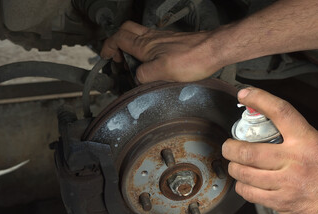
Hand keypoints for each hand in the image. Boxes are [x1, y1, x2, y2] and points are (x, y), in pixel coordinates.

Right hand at [100, 21, 223, 82]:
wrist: (213, 50)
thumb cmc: (192, 59)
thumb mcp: (163, 72)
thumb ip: (144, 75)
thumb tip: (137, 77)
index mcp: (145, 45)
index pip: (118, 39)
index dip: (108, 47)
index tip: (105, 57)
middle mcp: (152, 38)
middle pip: (126, 31)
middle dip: (116, 43)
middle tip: (117, 58)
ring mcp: (162, 39)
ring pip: (138, 35)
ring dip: (130, 46)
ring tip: (133, 63)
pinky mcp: (171, 42)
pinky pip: (151, 41)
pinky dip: (144, 49)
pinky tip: (151, 61)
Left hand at [222, 87, 317, 213]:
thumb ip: (295, 133)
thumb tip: (268, 121)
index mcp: (306, 141)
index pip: (280, 111)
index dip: (259, 99)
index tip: (245, 94)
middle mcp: (294, 160)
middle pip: (248, 150)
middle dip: (230, 147)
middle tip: (228, 146)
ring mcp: (286, 183)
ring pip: (244, 172)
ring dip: (233, 167)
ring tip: (235, 164)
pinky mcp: (280, 202)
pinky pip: (249, 192)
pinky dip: (241, 186)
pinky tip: (244, 182)